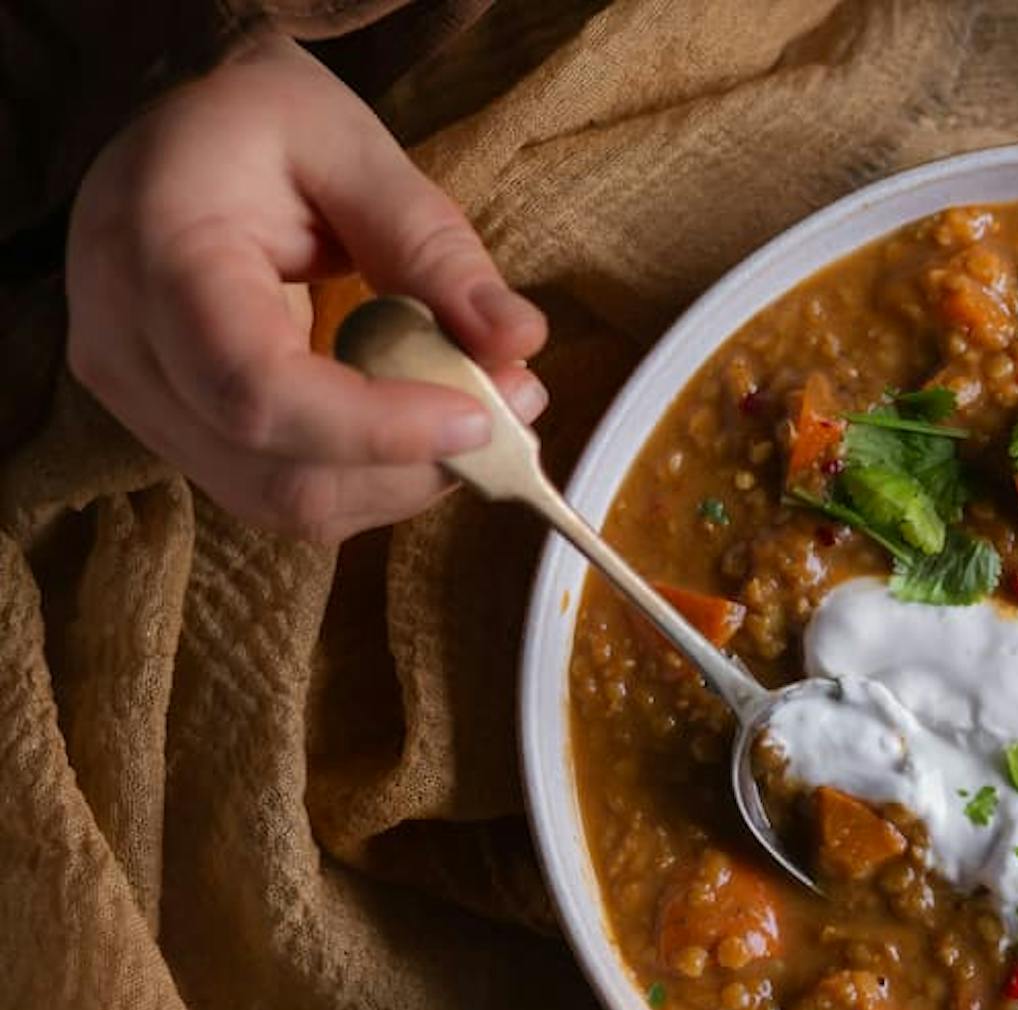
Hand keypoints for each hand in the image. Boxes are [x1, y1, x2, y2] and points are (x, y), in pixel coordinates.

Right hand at [65, 33, 547, 543]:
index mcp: (157, 256)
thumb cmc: (252, 125)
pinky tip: (422, 424)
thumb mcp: (349, 144)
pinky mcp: (176, 434)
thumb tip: (518, 340)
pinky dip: (370, 479)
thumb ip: (431, 244)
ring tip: (479, 409)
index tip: (480, 416)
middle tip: (513, 406)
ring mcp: (141, 403)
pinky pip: (281, 492)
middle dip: (413, 463)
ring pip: (284, 502)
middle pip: (277, 471)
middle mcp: (125, 349)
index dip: (375, 427)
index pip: (257, 389)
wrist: (165, 133)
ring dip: (401, 480)